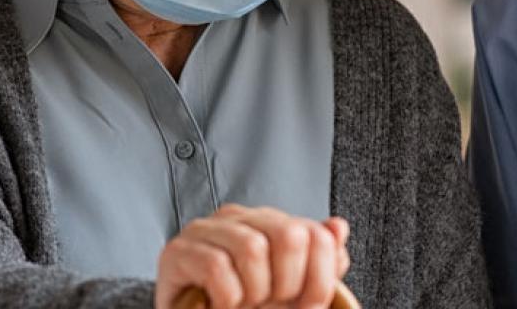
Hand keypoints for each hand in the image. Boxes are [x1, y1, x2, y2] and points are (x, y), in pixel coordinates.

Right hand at [154, 204, 351, 308]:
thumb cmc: (243, 303)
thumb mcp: (290, 287)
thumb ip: (320, 260)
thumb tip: (338, 227)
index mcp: (269, 221)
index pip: (315, 234)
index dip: (320, 277)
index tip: (308, 304)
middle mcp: (238, 217)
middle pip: (288, 235)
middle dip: (288, 283)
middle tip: (272, 303)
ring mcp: (205, 230)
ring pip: (251, 248)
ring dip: (255, 290)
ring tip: (245, 303)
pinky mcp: (178, 251)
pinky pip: (215, 266)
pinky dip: (227, 296)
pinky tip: (223, 304)